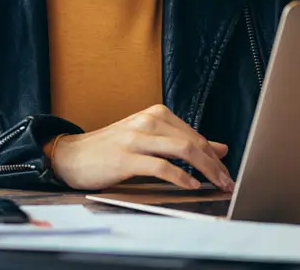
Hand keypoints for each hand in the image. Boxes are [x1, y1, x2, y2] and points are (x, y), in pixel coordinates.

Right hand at [49, 104, 233, 191]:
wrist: (72, 155)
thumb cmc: (112, 149)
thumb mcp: (150, 140)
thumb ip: (183, 142)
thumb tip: (220, 148)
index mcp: (157, 114)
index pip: (195, 135)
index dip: (214, 156)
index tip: (227, 173)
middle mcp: (149, 121)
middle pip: (193, 142)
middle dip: (215, 165)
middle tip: (228, 182)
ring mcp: (137, 137)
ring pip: (183, 150)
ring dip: (205, 170)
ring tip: (216, 184)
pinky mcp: (126, 157)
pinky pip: (161, 166)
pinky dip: (180, 177)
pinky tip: (191, 185)